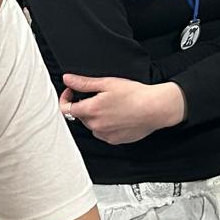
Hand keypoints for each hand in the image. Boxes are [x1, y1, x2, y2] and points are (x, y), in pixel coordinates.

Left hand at [60, 74, 185, 144]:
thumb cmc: (134, 95)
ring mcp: (105, 135)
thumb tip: (67, 79)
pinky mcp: (114, 140)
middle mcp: (95, 125)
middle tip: (98, 95)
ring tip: (111, 105)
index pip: (65, 109)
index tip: (72, 92)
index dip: (65, 98)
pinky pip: (103, 133)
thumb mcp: (107, 83)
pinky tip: (117, 116)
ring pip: (92, 125)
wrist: (154, 108)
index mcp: (91, 110)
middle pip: (80, 116)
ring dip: (95, 116)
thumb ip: (83, 83)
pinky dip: (105, 125)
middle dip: (84, 105)